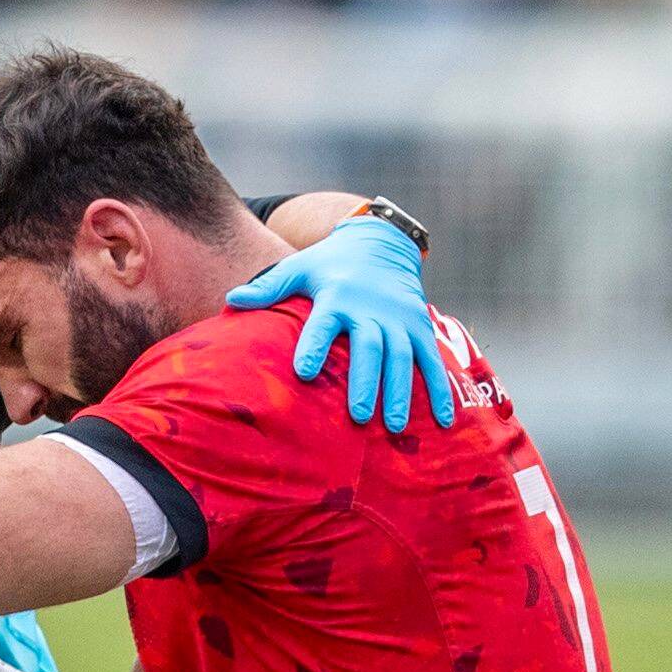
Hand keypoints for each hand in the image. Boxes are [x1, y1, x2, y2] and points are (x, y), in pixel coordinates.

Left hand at [226, 217, 455, 433]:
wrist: (381, 244)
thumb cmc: (329, 265)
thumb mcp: (298, 269)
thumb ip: (267, 288)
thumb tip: (229, 301)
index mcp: (336, 297)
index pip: (323, 324)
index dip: (314, 346)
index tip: (304, 373)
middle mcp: (370, 310)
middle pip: (369, 348)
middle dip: (366, 382)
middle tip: (359, 417)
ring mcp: (399, 319)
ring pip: (402, 358)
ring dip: (401, 393)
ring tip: (392, 427)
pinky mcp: (420, 328)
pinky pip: (433, 361)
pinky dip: (440, 390)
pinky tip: (442, 421)